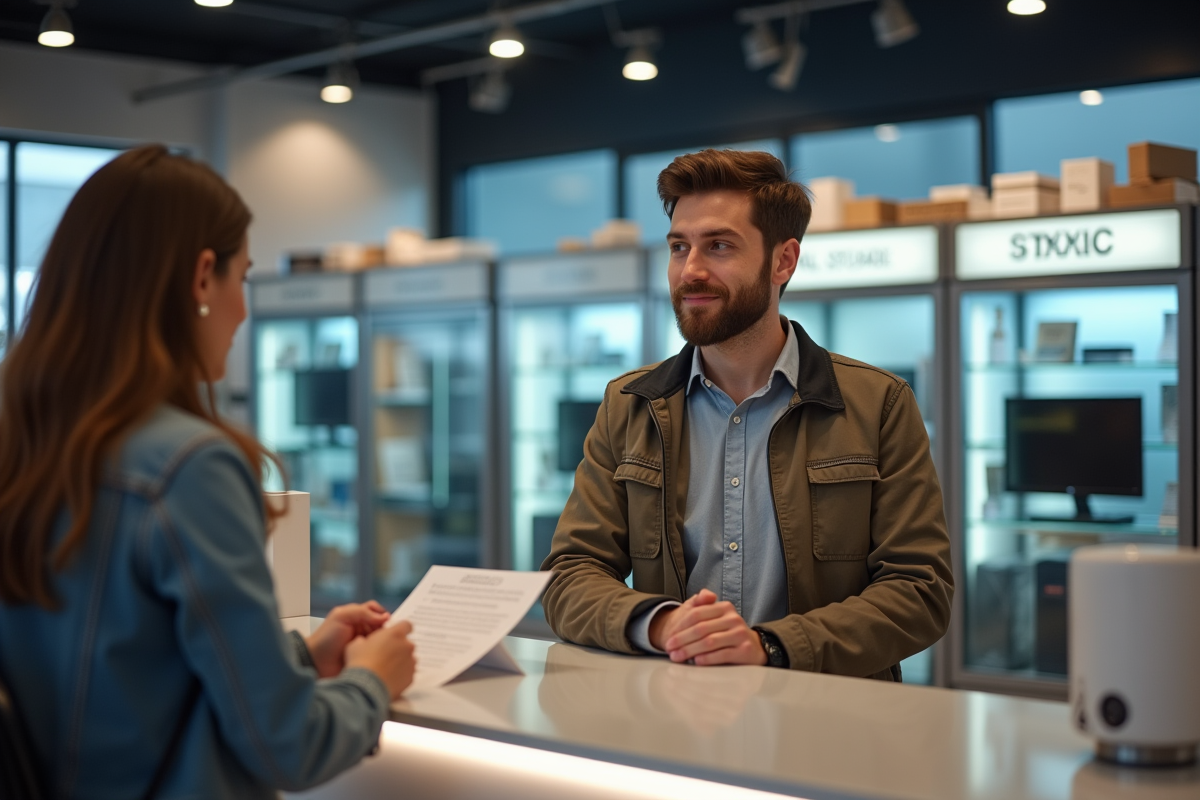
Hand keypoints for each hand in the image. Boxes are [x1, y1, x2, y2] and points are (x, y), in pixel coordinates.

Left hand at [305, 601, 390, 677]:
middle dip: (388, 628)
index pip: (376, 611)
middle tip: (392, 635)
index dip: (383, 614)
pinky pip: (378, 653)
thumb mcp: (341, 617)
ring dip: (386, 641)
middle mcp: (363, 629)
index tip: (389, 622)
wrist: (316, 662)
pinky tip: (385, 655)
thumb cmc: (327, 637)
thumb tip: (386, 617)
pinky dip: (383, 653)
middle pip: (381, 625)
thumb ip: (362, 612)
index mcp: (357, 617)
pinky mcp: (366, 658)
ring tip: (390, 646)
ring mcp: (365, 644)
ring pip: (382, 639)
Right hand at [345, 620, 416, 699]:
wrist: (365, 686)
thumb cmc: (360, 662)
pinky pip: (408, 673)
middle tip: (385, 655)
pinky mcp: (411, 677)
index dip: (401, 629)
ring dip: (400, 661)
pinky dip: (401, 675)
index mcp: (395, 634)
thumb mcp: (355, 645)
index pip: (406, 625)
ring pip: (408, 659)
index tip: (395, 635)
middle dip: (398, 648)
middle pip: (406, 644)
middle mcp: (407, 646)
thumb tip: (362, 642)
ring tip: (385, 669)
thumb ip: (364, 639)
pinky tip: (388, 678)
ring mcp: (411, 662)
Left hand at [650, 589, 766, 665]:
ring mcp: (740, 634)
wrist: (753, 647)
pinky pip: (722, 654)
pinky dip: (707, 658)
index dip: (680, 627)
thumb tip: (703, 594)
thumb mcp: (715, 615)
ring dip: (690, 650)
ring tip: (678, 657)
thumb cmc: (727, 632)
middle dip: (682, 640)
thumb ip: (704, 604)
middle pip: (701, 629)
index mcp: (724, 607)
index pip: (696, 614)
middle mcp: (734, 618)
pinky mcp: (745, 650)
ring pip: (710, 642)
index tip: (669, 637)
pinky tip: (696, 661)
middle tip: (669, 649)